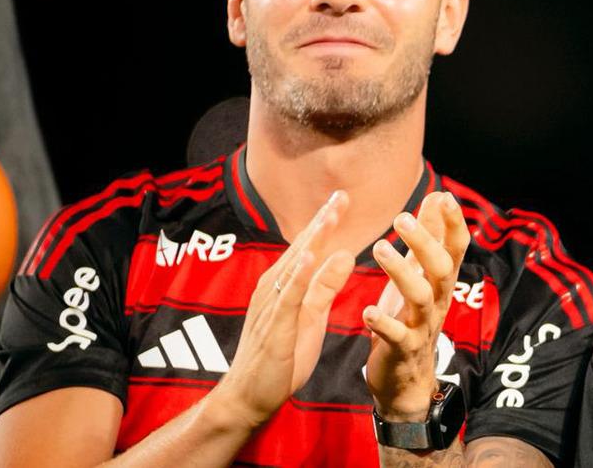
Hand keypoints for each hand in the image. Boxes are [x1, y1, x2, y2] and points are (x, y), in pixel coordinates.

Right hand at [209, 191, 356, 427]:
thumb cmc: (280, 357)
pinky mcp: (274, 329)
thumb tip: (344, 254)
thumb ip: (326, 286)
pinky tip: (309, 257)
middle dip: (321, 221)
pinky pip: (286, 299)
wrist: (247, 398)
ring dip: (312, 240)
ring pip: (294, 267)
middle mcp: (273, 290)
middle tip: (341, 193)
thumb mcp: (311, 316)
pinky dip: (298, 276)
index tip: (343, 197)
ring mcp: (271, 308)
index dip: (324, 222)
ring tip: (330, 215)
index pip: (307, 247)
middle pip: (300, 248)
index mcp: (283, 285)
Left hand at [363, 191, 470, 420]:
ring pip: (420, 296)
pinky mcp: (403, 349)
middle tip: (401, 217)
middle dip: (424, 242)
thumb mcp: (422, 275)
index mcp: (441, 281)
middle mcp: (438, 301)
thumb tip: (440, 196)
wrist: (406, 379)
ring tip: (379, 248)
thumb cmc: (411, 317)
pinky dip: (383, 323)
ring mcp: (422, 326)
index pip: (455, 248)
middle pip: (440, 267)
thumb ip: (431, 237)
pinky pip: (397, 336)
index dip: (453, 223)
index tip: (445, 197)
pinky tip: (367, 311)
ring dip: (400, 272)